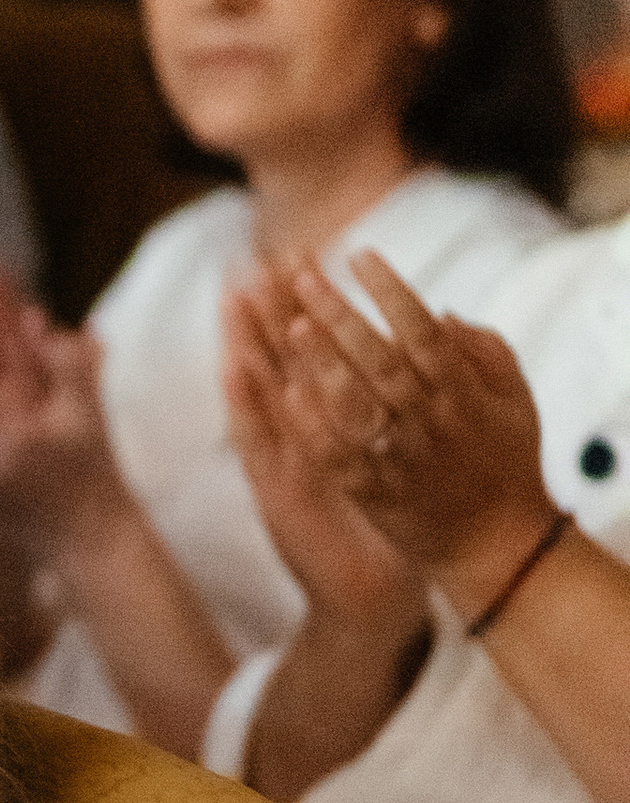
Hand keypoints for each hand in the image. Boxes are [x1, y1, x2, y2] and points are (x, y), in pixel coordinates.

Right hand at [223, 269, 428, 637]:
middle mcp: (296, 441)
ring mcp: (281, 464)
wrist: (370, 601)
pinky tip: (235, 366)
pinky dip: (246, 404)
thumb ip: (391, 412)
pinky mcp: (274, 494)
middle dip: (268, 310)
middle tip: (257, 259)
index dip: (298, 307)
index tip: (293, 258)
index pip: (309, 354)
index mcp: (327, 427)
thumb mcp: (390, 461)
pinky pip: (257, 441)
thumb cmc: (389, 530)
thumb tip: (407, 353)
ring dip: (244, 342)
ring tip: (234, 295)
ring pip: (258, 391)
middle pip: (276, 361)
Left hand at [267, 256, 555, 615]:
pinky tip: (288, 393)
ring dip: (322, 362)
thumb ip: (484, 351)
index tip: (361, 255)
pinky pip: (336, 455)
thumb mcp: (515, 402)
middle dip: (340, 314)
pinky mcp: (369, 490)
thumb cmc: (505, 464)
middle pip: (378, 358)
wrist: (492, 546)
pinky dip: (313, 424)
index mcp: (461, 392)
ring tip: (291, 324)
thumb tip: (442, 312)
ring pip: (353, 403)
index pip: (423, 330)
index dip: (391, 290)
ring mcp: (395, 456)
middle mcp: (426, 420)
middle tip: (304, 276)